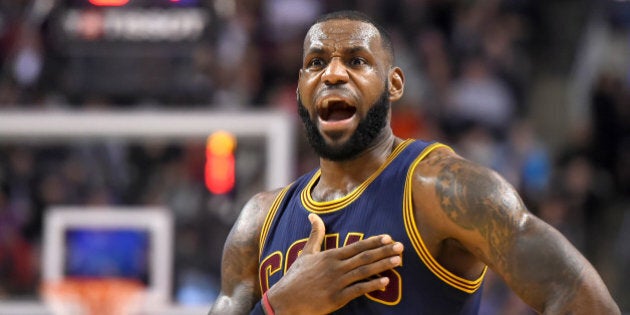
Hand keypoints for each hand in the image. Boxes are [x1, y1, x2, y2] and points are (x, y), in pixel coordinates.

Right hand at [266, 213, 403, 314]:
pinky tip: (385, 282)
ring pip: (364, 272)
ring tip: (398, 261)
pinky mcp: (337, 298)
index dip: (373, 241)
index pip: (356, 246)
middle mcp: (335, 267)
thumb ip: (315, 234)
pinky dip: (372, 285)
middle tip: (401, 247)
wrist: (285, 300)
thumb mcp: (305, 253)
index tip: (388, 237)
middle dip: (384, 251)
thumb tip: (312, 214)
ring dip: (382, 266)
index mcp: (330, 256)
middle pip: (364, 257)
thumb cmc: (296, 277)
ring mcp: (337, 283)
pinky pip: (358, 290)